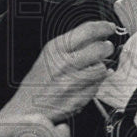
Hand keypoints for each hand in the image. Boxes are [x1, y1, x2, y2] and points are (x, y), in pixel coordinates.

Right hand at [0, 20, 114, 122]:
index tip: (109, 27)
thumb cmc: (37, 82)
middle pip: (100, 49)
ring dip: (100, 68)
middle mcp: (64, 64)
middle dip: (107, 48)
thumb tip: (97, 36)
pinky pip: (97, 87)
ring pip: (102, 69)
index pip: (88, 31)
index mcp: (55, 49)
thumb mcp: (48, 56)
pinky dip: (95, 84)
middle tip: (105, 49)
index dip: (103, 27)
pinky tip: (85, 84)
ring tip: (91, 69)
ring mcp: (72, 82)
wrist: (26, 108)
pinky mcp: (78, 98)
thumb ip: (71, 45)